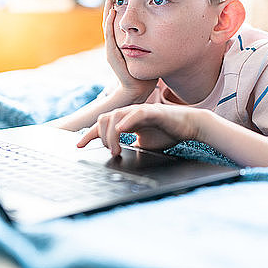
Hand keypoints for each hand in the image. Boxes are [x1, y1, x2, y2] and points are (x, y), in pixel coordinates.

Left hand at [77, 103, 201, 155]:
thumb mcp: (143, 144)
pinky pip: (136, 113)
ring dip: (112, 135)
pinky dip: (126, 121)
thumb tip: (119, 157)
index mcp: (125, 120)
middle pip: (104, 119)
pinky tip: (122, 130)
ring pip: (115, 116)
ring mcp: (139, 111)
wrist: (189, 126)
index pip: (102, 125)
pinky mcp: (152, 111)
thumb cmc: (167, 133)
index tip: (79, 146)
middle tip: (112, 152)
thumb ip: (130, 147)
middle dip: (101, 137)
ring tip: (117, 149)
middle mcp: (129, 113)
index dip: (89, 135)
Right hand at [103, 0, 157, 102]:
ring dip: (108, 9)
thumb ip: (157, 43)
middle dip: (112, 3)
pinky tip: (113, 10)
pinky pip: (109, 35)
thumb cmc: (147, 75)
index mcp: (124, 42)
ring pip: (108, 24)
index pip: (121, 20)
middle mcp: (115, 43)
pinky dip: (110, 22)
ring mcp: (112, 48)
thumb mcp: (153, 54)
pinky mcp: (112, 54)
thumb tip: (171, 31)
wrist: (138, 91)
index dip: (122, 6)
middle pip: (111, 19)